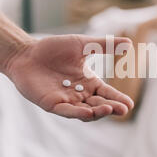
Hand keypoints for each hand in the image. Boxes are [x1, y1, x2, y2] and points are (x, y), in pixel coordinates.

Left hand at [5, 35, 133, 121]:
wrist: (27, 52)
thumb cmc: (54, 48)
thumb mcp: (83, 45)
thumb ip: (105, 45)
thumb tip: (130, 43)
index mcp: (89, 82)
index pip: (107, 94)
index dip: (118, 100)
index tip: (130, 104)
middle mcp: (80, 95)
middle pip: (99, 106)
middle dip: (112, 108)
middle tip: (123, 109)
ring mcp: (66, 101)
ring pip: (86, 112)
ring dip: (98, 113)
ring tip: (108, 109)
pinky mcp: (52, 104)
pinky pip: (67, 111)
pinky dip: (77, 113)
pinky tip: (88, 113)